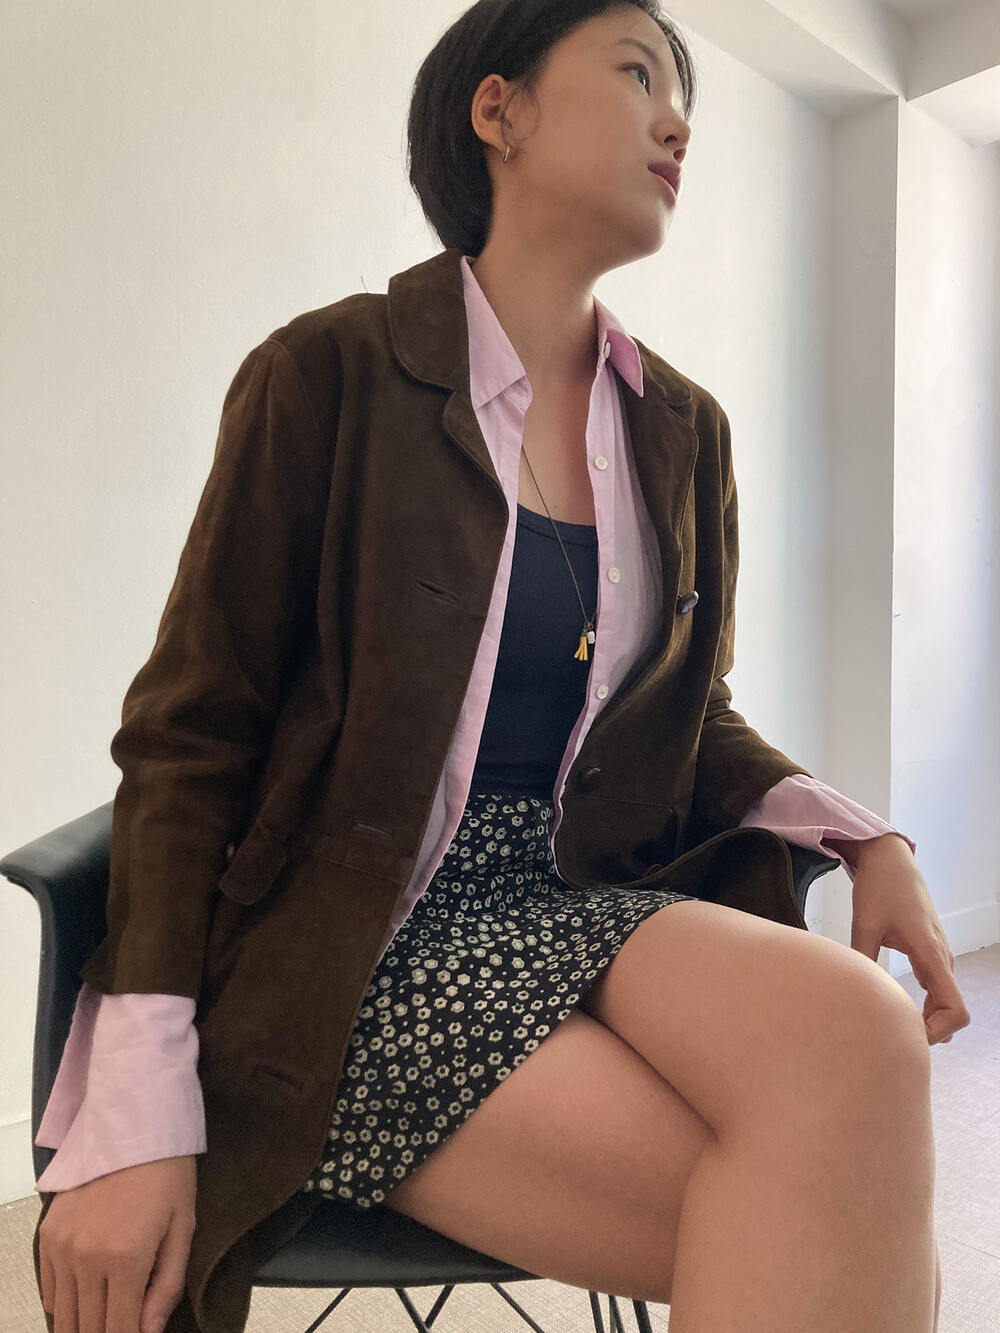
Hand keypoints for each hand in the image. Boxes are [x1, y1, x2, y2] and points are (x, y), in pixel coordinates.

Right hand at [38, 1155, 196, 1332]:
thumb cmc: (166, 1173)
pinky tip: (87, 1296)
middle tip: (126, 1322)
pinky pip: (48, 1292)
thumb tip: (149, 1332)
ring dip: (85, 1324)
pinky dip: (65, 1304)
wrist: (133, 1126)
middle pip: (88, 1330)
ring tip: (107, 1313)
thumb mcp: (183, 1228)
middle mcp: (86, 1258)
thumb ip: (166, 1287)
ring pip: (63, 1317)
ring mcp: (62, 1247)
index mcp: (126, 1259)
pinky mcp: (47, 1235)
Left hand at [844, 834, 970, 1045]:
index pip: (957, 1009)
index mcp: (932, 954)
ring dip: (927, 1018)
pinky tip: (898, 1007)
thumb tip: (850, 993)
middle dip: (930, 1031)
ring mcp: (938, 954)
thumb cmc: (880, 887)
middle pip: (953, 1011)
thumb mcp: (865, 924)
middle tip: (894, 1038)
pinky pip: (936, 987)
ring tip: (893, 1026)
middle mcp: (942, 957)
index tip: (908, 1035)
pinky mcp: (928, 950)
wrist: (889, 859)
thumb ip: (861, 959)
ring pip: (945, 1000)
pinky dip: (925, 1004)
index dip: (939, 1032)